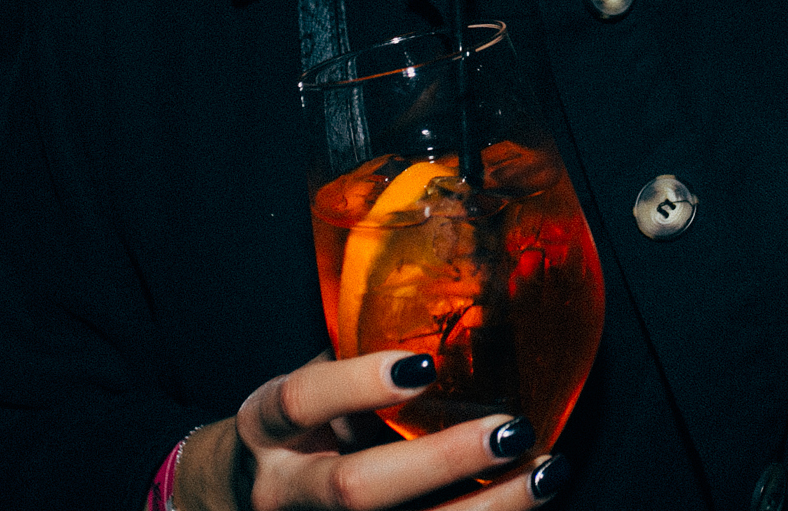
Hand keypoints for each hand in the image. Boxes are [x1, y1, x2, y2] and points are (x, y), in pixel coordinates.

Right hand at [172, 350, 569, 510]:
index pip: (302, 401)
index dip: (358, 383)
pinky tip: (531, 498)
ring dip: (486, 509)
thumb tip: (457, 297)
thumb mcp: (311, 386)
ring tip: (546, 471)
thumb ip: (360, 356)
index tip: (422, 365)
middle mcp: (283, 490)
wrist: (241, 499)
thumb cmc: (298, 428)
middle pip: (355, 489)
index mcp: (267, 427)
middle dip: (440, 462)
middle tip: (511, 429)